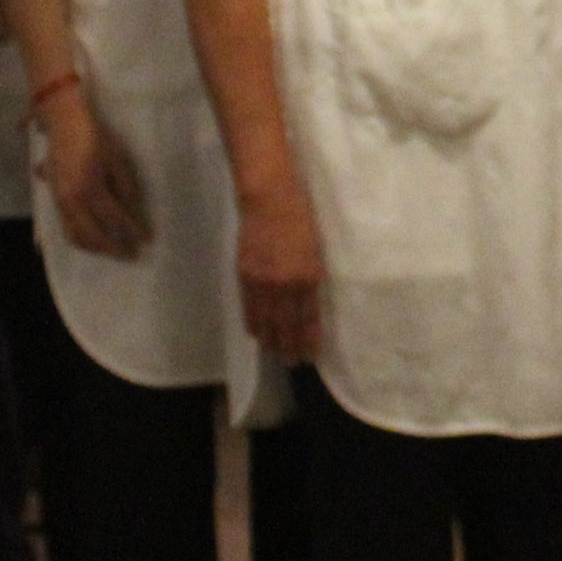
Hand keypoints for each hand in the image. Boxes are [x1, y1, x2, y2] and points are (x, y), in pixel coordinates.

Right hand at [34, 88, 153, 259]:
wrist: (64, 124)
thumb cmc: (96, 138)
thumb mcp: (117, 159)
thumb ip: (126, 187)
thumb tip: (133, 212)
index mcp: (90, 189)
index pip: (116, 219)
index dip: (133, 231)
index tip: (147, 241)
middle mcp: (72, 201)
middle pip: (93, 235)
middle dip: (113, 248)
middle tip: (131, 256)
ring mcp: (60, 202)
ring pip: (75, 237)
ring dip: (95, 248)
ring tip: (113, 251)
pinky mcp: (54, 200)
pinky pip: (66, 228)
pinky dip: (81, 239)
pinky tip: (94, 241)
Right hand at [237, 182, 325, 362]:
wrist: (270, 197)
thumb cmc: (302, 217)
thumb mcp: (317, 249)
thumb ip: (311, 277)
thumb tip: (308, 300)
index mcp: (308, 276)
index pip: (308, 319)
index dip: (308, 340)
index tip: (310, 356)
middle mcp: (284, 284)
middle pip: (285, 326)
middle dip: (289, 347)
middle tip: (292, 363)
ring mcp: (262, 281)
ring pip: (265, 321)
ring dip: (270, 340)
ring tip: (275, 353)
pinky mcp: (244, 274)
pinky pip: (248, 307)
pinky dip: (253, 323)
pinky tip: (256, 333)